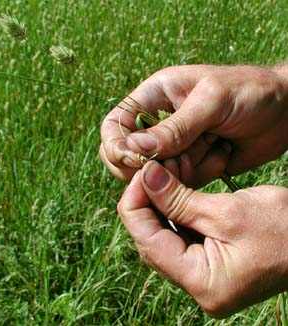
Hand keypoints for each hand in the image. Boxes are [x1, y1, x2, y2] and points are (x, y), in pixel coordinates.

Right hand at [100, 65, 287, 187]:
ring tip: (215, 144)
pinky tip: (223, 152)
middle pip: (128, 156)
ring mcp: (174, 147)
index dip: (117, 146)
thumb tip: (133, 148)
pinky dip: (202, 172)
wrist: (283, 112)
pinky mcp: (190, 164)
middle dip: (155, 164)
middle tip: (185, 155)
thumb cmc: (250, 92)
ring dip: (186, 167)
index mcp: (155, 97)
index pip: (115, 124)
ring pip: (157, 174)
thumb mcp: (212, 101)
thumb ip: (174, 127)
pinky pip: (181, 182)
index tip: (136, 160)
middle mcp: (158, 124)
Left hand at [118, 160, 287, 317]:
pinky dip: (173, 214)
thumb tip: (145, 177)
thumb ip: (179, 198)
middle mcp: (198, 286)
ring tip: (160, 179)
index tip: (140, 172)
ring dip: (158, 207)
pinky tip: (173, 193)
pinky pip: (178, 238)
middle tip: (149, 172)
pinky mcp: (208, 264)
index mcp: (202, 282)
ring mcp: (202, 277)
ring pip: (162, 238)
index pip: (147, 240)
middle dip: (145, 203)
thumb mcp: (227, 211)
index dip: (135, 202)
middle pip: (151, 240)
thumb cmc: (285, 228)